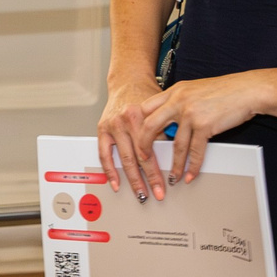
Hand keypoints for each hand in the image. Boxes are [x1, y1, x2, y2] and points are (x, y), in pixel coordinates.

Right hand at [97, 73, 166, 201]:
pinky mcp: (102, 130)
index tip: (168, 182)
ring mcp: (113, 126)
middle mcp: (125, 121)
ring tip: (140, 193)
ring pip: (124, 159)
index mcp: (141, 116)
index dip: (160, 169)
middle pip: (139, 157)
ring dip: (132, 180)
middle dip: (149, 179)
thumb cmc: (147, 97)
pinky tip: (116, 183)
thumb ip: (164, 131)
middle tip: (157, 193)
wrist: (129, 83)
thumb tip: (174, 157)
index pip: (152, 149)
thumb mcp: (159, 111)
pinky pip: (104, 155)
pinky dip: (110, 171)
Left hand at [133, 72, 270, 185]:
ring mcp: (191, 113)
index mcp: (174, 91)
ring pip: (175, 145)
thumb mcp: (195, 90)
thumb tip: (169, 121)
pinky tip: (190, 174)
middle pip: (150, 126)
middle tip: (144, 160)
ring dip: (174, 164)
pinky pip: (195, 151)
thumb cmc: (225, 91)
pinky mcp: (205, 125)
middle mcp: (178, 100)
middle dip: (144, 146)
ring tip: (172, 176)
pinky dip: (193, 165)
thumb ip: (180, 102)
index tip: (138, 138)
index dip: (140, 125)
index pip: (146, 108)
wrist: (247, 90)